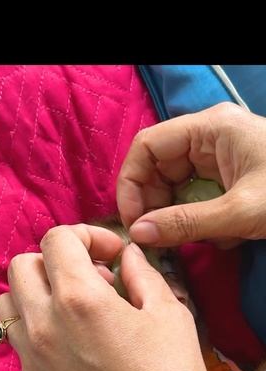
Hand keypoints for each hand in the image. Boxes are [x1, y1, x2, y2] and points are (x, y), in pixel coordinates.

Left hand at [0, 224, 225, 370]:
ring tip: (70, 312)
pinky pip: (20, 350)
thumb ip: (143, 275)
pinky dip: (40, 340)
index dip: (85, 235)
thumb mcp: (170, 316)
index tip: (108, 255)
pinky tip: (74, 358)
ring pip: (8, 306)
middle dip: (54, 262)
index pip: (56, 238)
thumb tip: (126, 256)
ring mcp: (29, 361)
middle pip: (21, 266)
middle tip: (88, 281)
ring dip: (35, 296)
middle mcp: (43, 325)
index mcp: (79, 298)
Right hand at [117, 103, 265, 247]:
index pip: (147, 146)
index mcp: (210, 128)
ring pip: (176, 189)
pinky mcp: (228, 180)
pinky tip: (218, 238)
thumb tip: (138, 233)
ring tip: (191, 241)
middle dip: (154, 207)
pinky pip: (197, 201)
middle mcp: (209, 139)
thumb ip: (187, 223)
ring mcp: (219, 160)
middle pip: (158, 169)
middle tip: (156, 240)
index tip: (132, 222)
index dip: (131, 184)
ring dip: (178, 219)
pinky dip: (199, 223)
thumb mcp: (240, 211)